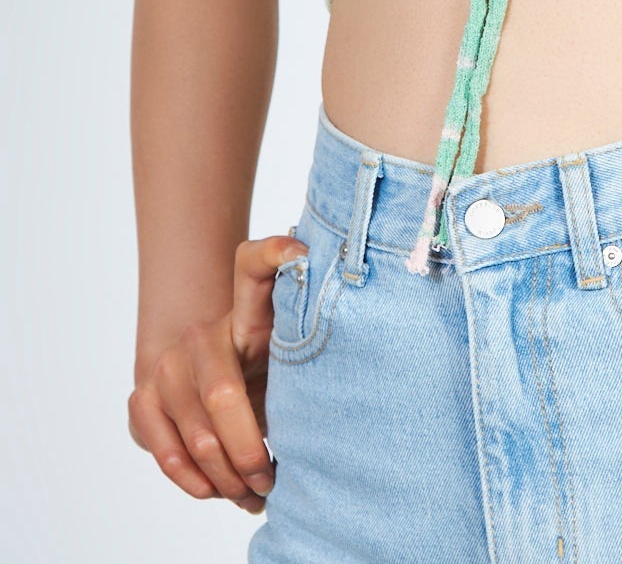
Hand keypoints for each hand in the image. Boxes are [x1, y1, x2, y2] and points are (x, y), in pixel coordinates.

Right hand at [127, 232, 306, 514]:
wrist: (200, 377)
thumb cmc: (261, 371)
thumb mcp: (285, 357)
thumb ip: (306, 359)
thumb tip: (353, 395)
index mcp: (249, 314)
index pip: (254, 267)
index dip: (274, 253)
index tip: (301, 254)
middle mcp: (204, 334)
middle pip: (224, 395)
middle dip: (250, 451)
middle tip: (273, 479)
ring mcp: (168, 365)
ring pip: (198, 436)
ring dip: (228, 478)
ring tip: (253, 494)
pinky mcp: (142, 399)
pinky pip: (167, 453)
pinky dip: (195, 482)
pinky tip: (217, 489)